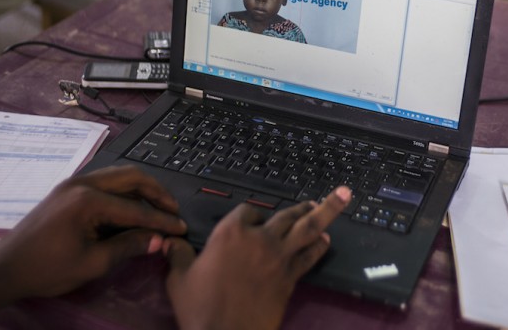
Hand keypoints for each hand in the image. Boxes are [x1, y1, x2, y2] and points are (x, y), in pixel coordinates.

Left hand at [0, 165, 186, 329]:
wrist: (5, 268)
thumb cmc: (47, 268)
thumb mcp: (92, 263)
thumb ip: (128, 247)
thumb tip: (159, 241)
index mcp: (88, 200)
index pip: (136, 208)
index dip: (161, 221)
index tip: (181, 230)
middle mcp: (83, 182)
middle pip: (132, 177)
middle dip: (157, 193)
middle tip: (173, 211)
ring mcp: (74, 182)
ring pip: (119, 176)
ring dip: (142, 190)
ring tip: (158, 209)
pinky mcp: (68, 189)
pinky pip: (105, 182)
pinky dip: (124, 192)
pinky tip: (132, 208)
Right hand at [164, 186, 350, 329]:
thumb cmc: (199, 307)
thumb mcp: (179, 278)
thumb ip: (178, 255)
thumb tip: (170, 242)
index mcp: (230, 232)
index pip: (247, 210)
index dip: (251, 213)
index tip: (252, 219)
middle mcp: (258, 238)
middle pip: (285, 214)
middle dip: (300, 206)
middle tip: (314, 200)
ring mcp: (278, 256)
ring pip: (307, 228)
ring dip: (324, 213)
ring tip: (337, 201)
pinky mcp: (290, 277)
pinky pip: (309, 256)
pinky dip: (319, 247)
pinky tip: (326, 241)